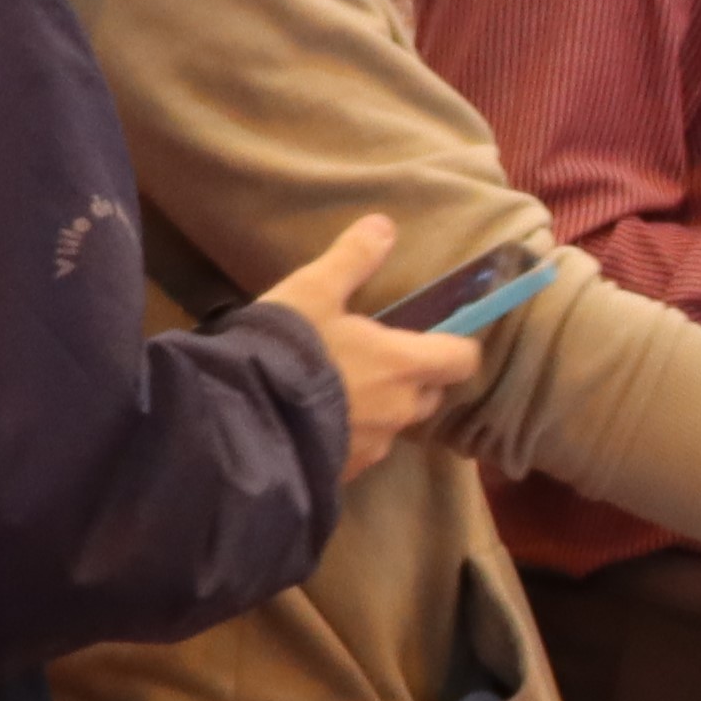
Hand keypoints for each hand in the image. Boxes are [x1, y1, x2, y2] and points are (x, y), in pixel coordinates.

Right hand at [256, 213, 486, 485]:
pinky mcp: (344, 474)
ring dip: (379, 408)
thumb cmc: (285, 349)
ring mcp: (373, 448)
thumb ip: (352, 259)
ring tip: (339, 390)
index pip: (462, 359)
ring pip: (394, 426)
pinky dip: (348, 436)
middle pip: (429, 394)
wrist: (239, 423)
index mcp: (404, 365)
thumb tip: (385, 225)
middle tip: (378, 358)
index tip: (433, 334)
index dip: (454, 346)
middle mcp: (399, 411)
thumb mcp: (313, 291)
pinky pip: (360, 451)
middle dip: (414, 378)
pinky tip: (314, 420)